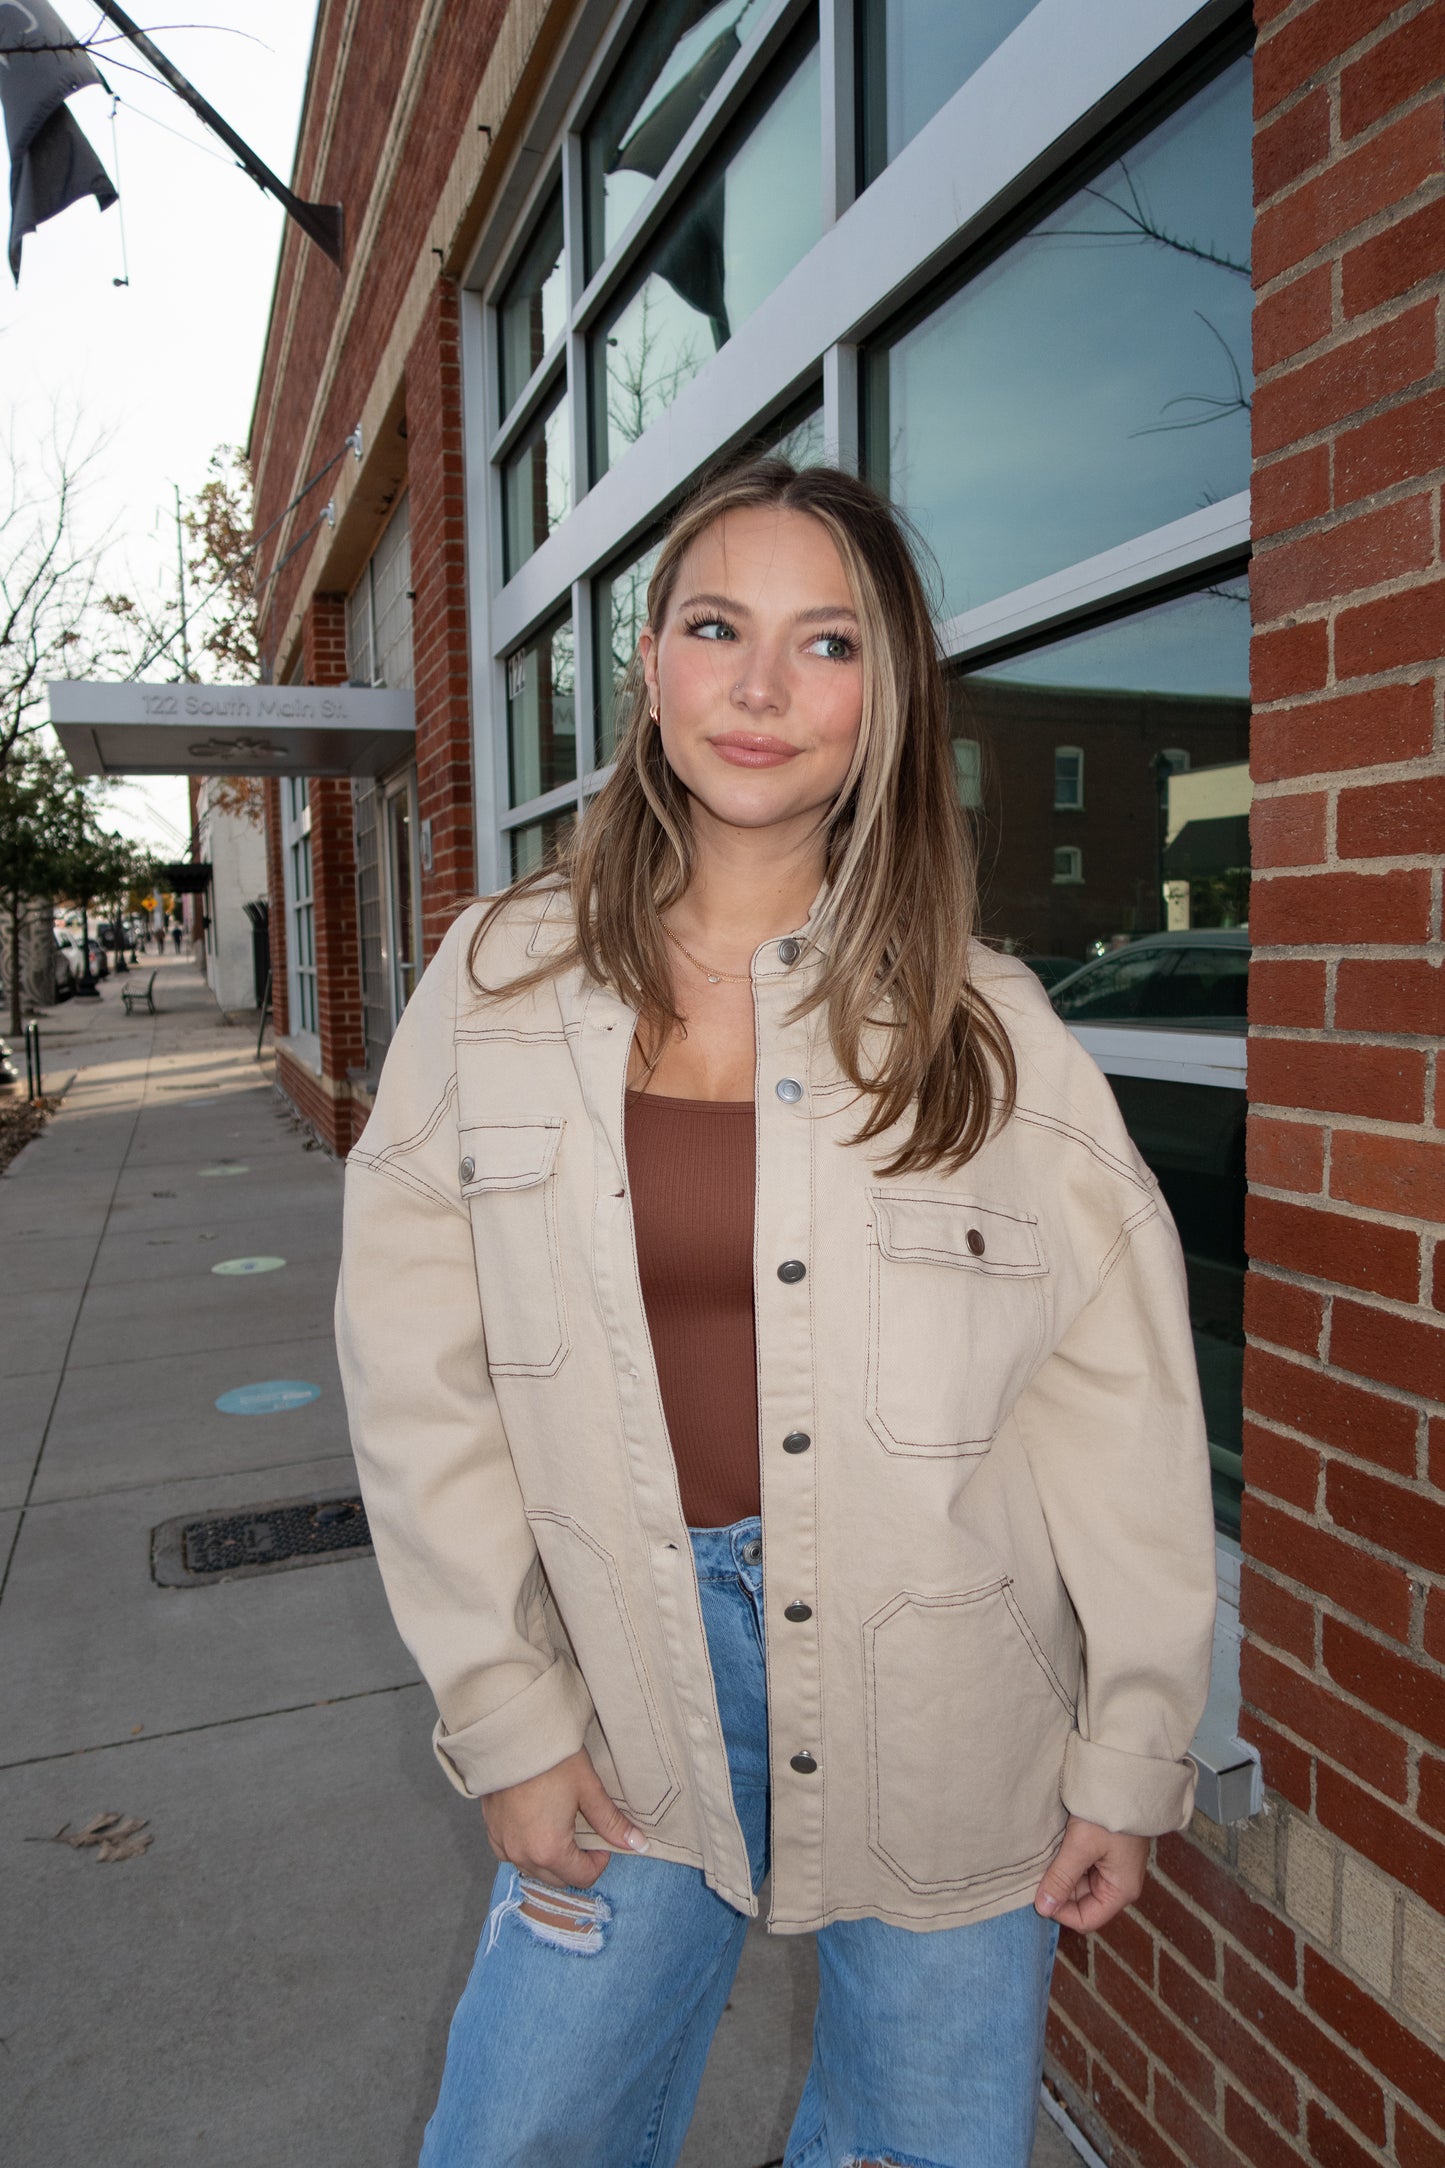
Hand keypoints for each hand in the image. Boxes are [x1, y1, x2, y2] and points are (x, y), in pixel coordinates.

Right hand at [481, 1748, 649, 1889]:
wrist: (512, 1735)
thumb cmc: (552, 1760)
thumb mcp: (588, 1789)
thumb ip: (612, 1822)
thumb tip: (639, 1845)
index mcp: (550, 1849)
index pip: (583, 1876)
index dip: (599, 1859)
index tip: (600, 1835)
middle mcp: (523, 1855)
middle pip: (557, 1879)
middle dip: (575, 1863)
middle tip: (583, 1831)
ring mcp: (503, 1844)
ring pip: (533, 1869)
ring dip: (550, 1859)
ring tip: (559, 1826)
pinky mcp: (491, 1830)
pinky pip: (510, 1855)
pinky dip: (526, 1849)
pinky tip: (535, 1826)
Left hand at [1034, 1816, 1148, 1931]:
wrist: (1126, 1779)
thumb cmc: (1109, 1814)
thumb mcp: (1081, 1846)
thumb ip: (1061, 1878)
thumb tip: (1043, 1909)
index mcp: (1120, 1890)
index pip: (1086, 1919)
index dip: (1060, 1912)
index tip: (1039, 1893)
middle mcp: (1118, 1883)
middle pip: (1081, 1901)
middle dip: (1058, 1889)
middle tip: (1038, 1870)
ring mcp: (1112, 1867)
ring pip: (1078, 1882)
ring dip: (1061, 1872)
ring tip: (1048, 1855)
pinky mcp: (1105, 1851)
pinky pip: (1082, 1866)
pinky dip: (1067, 1860)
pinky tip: (1056, 1846)